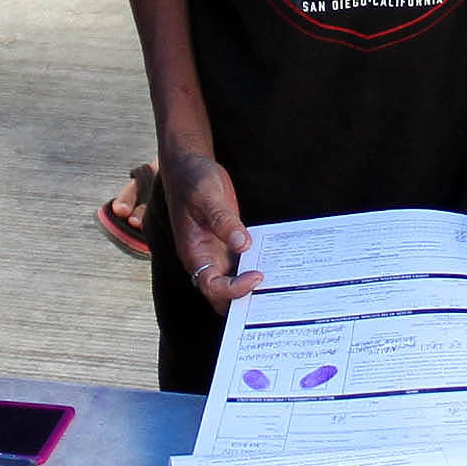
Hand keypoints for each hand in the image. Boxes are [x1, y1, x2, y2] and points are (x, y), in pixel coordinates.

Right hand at [162, 150, 260, 312]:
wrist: (187, 166)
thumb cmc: (191, 180)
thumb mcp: (207, 196)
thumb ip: (223, 221)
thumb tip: (242, 244)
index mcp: (193, 253)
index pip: (211, 286)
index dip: (234, 289)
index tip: (257, 276)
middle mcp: (204, 258)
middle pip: (221, 295)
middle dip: (244, 299)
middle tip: (272, 294)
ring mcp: (216, 252)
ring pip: (232, 283)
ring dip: (251, 288)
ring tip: (278, 286)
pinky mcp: (227, 243)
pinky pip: (241, 264)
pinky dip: (255, 269)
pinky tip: (276, 265)